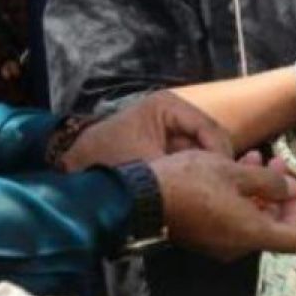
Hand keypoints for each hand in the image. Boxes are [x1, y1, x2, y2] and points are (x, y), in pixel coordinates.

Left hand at [59, 91, 231, 172]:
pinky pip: (190, 156)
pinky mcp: (164, 142)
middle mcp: (173, 111)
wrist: (69, 168)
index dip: (220, 154)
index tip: (226, 179)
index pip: (209, 127)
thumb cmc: (105, 162)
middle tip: (222, 187)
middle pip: (210, 136)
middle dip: (216, 162)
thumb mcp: (146, 166)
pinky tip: (197, 188)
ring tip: (212, 189)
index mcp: (169, 106)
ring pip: (202, 148)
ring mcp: (169, 126)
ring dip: (207, 168)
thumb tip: (221, 178)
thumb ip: (184, 170)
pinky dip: (195, 171)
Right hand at [150, 150, 295, 260]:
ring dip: (256, 187)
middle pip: (272, 225)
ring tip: (254, 156)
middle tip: (275, 161)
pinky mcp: (203, 236)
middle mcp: (237, 245)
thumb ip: (270, 182)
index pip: (293, 237)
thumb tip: (291, 188)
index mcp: (250, 233)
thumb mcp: (236, 172)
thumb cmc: (191, 182)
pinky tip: (232, 168)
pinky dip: (238, 195)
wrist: (143, 196)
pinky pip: (231, 219)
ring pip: (250, 217)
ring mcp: (218, 242)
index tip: (290, 187)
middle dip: (276, 191)